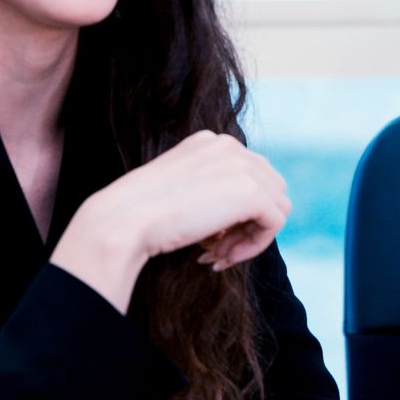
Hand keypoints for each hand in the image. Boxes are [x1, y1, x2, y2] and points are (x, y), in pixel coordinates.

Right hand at [51, 131, 290, 311]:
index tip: (210, 238)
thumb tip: (242, 217)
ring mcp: (242, 166)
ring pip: (275, 207)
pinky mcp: (251, 192)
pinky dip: (254, 246)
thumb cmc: (141, 214)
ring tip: (216, 255)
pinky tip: (221, 257)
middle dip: (246, 224)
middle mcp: (229, 146)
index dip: (236, 213)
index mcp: (210, 142)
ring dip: (248, 237)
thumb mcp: (179, 189)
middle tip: (215, 251)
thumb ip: (210, 189)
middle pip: (269, 190)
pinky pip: (274, 224)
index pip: (250, 176)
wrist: (123, 221)